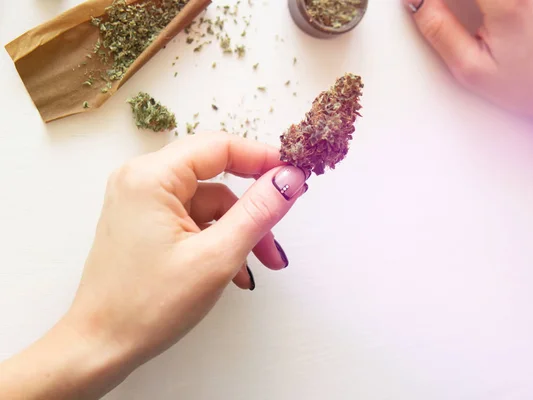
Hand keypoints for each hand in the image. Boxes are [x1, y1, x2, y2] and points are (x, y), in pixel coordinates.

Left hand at [0, 133, 308, 398]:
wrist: (100, 348)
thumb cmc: (148, 306)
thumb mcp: (216, 257)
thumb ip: (258, 212)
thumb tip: (290, 178)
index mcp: (151, 177)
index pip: (219, 146)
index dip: (262, 159)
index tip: (295, 177)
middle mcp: (142, 181)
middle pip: (215, 178)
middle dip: (252, 210)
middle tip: (278, 236)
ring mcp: (142, 204)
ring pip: (209, 205)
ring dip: (238, 233)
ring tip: (257, 268)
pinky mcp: (145, 225)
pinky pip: (194, 222)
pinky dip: (217, 242)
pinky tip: (235, 273)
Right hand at [403, 0, 532, 135]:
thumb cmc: (531, 85)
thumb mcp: (472, 68)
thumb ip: (438, 29)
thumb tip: (416, 1)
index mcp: (508, 1)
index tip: (420, 2)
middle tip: (439, 7)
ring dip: (472, 1)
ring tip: (469, 13)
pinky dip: (493, 1)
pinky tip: (488, 12)